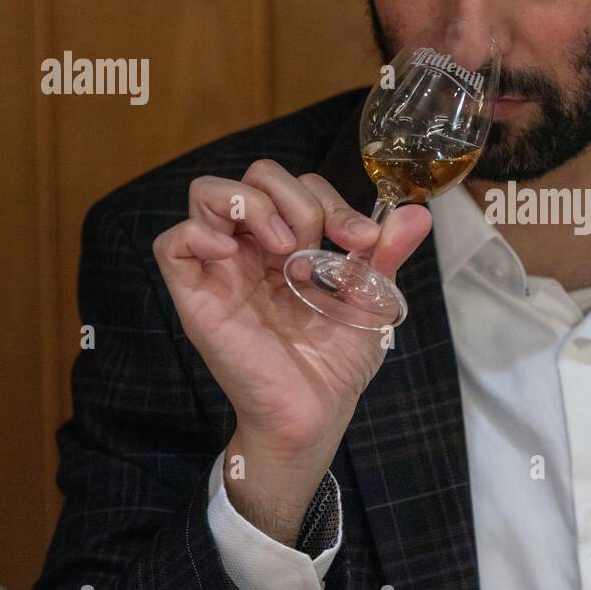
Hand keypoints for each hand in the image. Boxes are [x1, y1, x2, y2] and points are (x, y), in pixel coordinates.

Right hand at [153, 159, 431, 538]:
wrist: (316, 413)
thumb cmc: (336, 361)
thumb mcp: (370, 299)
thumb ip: (387, 254)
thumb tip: (419, 212)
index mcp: (293, 244)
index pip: (300, 187)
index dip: (332, 201)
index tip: (362, 240)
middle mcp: (254, 248)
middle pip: (257, 176)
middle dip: (296, 198)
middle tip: (316, 245)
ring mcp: (222, 268)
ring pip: (209, 193)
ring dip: (253, 204)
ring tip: (283, 248)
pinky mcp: (196, 296)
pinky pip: (171, 244)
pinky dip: (197, 233)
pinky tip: (232, 253)